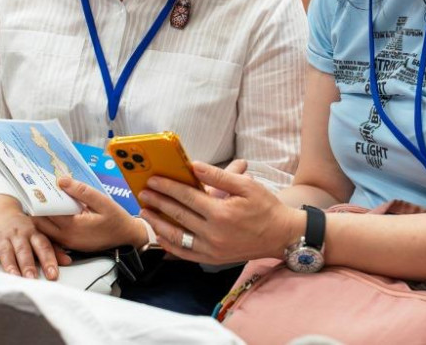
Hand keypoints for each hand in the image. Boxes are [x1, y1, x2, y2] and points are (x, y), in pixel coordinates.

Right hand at [0, 194, 66, 279]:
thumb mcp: (37, 235)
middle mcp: (18, 234)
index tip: (53, 275)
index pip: (43, 246)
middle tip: (32, 278)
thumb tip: (68, 261)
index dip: (49, 260)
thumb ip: (52, 249)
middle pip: (24, 250)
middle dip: (28, 265)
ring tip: (15, 277)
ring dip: (10, 265)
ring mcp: (2, 237)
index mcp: (33, 232)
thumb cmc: (21, 230)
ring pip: (6, 251)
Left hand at [32, 177, 146, 250]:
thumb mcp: (103, 201)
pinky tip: (54, 212)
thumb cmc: (117, 220)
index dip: (40, 198)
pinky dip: (50, 223)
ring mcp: (68, 243)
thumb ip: (82, 191)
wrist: (128, 238)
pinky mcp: (70, 245)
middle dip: (36, 209)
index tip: (36, 186)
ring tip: (44, 201)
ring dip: (42, 217)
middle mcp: (67, 237)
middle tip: (38, 193)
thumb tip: (61, 180)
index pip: (47, 211)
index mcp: (73, 226)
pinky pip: (52, 234)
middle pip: (40, 223)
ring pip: (44, 230)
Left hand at [138, 161, 304, 265]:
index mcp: (221, 213)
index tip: (154, 180)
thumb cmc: (266, 207)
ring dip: (158, 223)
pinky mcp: (213, 259)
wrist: (281, 236)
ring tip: (145, 212)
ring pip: (177, 236)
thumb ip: (219, 177)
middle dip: (158, 202)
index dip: (168, 187)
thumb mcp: (247, 186)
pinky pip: (186, 253)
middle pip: (178, 215)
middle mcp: (214, 234)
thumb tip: (195, 166)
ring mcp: (212, 249)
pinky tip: (160, 235)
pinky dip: (171, 245)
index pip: (187, 197)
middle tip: (143, 192)